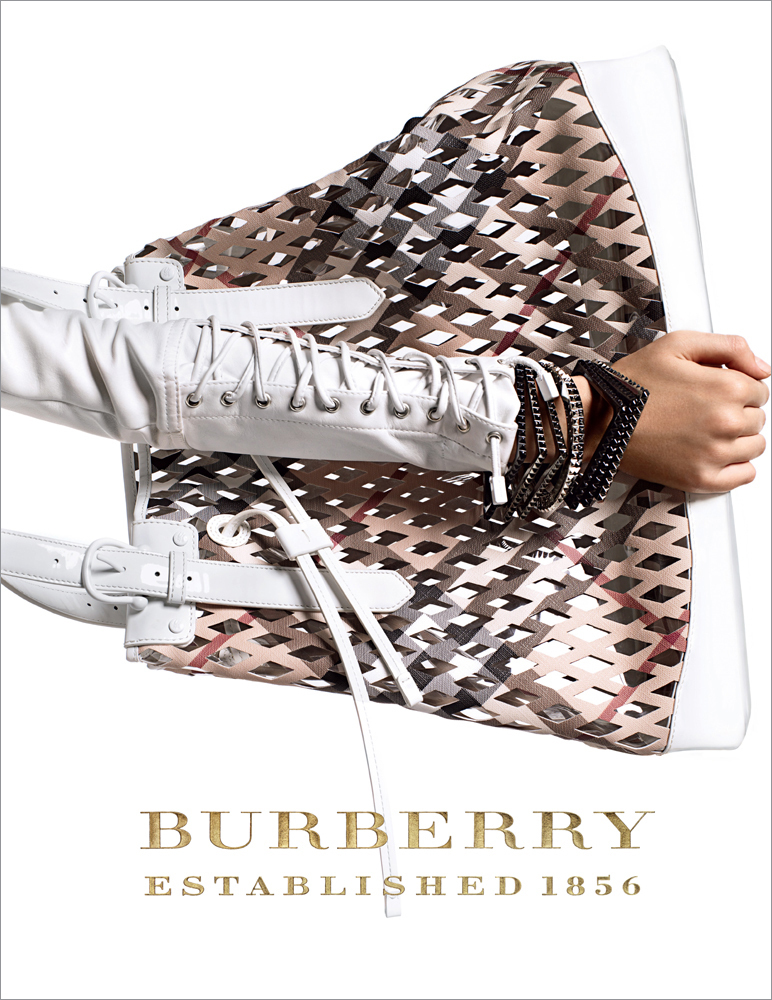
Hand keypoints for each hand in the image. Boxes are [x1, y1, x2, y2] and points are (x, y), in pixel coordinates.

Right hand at [576, 331, 769, 492]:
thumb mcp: (678, 345)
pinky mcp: (701, 478)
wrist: (598, 419)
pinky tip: (714, 453)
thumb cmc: (631, 384)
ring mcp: (714, 454)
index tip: (716, 390)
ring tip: (706, 430)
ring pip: (755, 446)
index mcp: (726, 388)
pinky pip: (743, 476)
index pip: (760, 390)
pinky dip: (736, 466)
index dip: (739, 386)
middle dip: (738, 411)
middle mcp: (725, 423)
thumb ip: (729, 346)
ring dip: (738, 438)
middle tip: (704, 409)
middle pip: (757, 418)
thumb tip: (762, 368)